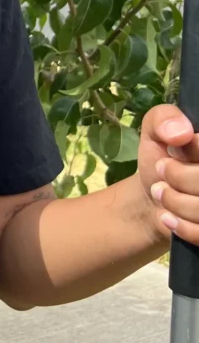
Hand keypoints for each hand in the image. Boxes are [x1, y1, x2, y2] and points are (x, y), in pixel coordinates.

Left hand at [138, 104, 198, 244]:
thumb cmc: (162, 157)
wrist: (154, 198)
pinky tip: (168, 216)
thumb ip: (164, 118)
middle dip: (177, 176)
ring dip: (174, 201)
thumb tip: (182, 133)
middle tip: (162, 171)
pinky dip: (180, 225)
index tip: (173, 150)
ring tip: (162, 193)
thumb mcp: (154, 130)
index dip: (190, 151)